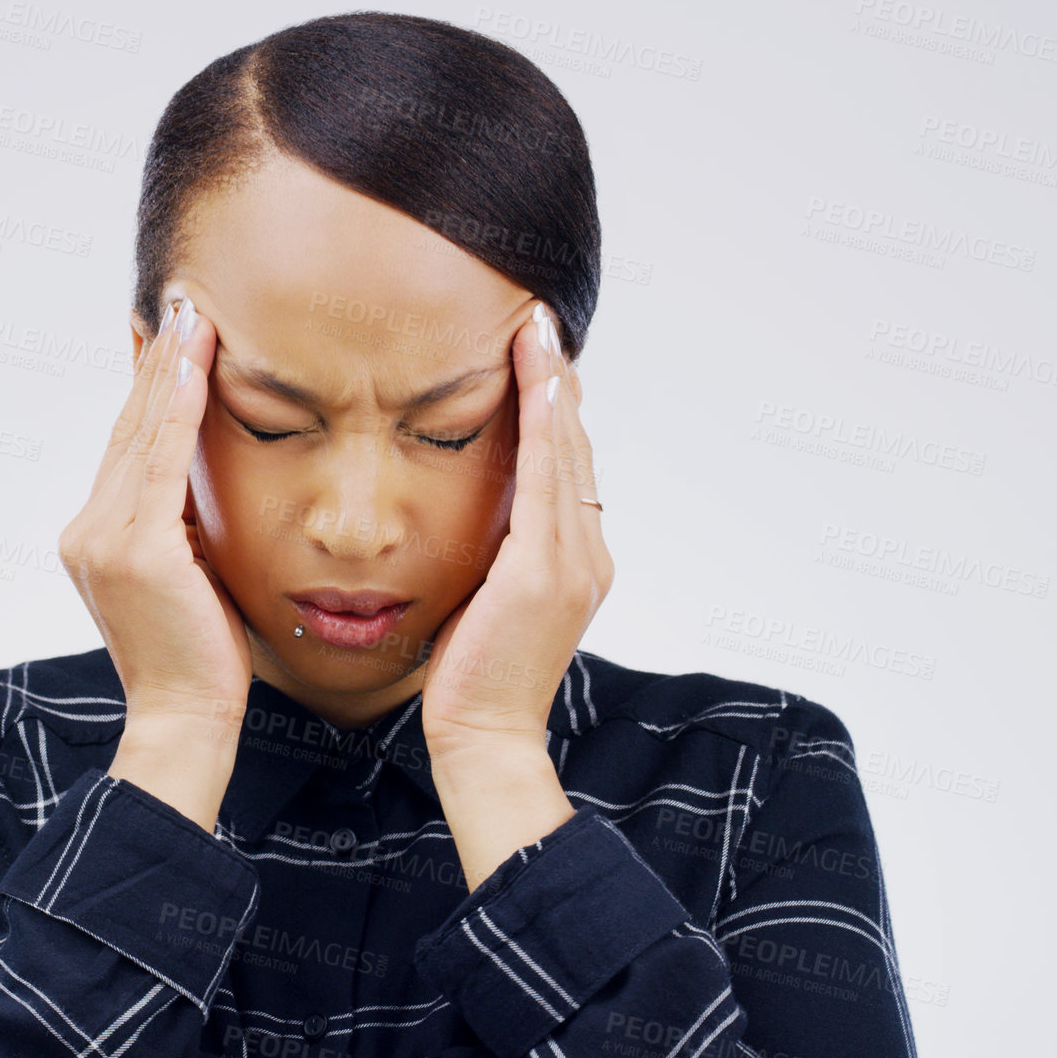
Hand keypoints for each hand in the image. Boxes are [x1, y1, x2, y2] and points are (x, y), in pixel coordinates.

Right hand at [57, 295, 247, 825]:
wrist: (186, 718)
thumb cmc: (200, 655)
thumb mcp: (187, 574)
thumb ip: (181, 525)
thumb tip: (202, 480)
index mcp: (95, 535)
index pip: (128, 444)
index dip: (148, 385)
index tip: (167, 332)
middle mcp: (87, 529)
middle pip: (129, 427)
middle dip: (156, 361)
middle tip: (179, 300)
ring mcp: (103, 538)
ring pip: (141, 434)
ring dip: (168, 369)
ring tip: (191, 315)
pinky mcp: (134, 549)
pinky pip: (160, 463)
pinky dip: (176, 410)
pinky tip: (195, 367)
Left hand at [419, 302, 613, 765]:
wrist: (483, 737)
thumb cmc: (470, 677)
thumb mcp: (485, 601)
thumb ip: (494, 553)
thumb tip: (473, 514)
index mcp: (576, 563)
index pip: (567, 466)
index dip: (556, 407)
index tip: (537, 356)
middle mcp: (587, 555)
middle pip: (575, 447)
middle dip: (558, 381)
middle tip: (539, 320)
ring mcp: (574, 563)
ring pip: (568, 451)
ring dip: (554, 384)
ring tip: (537, 329)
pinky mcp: (545, 571)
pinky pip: (549, 477)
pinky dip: (545, 422)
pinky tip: (535, 377)